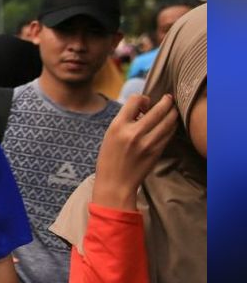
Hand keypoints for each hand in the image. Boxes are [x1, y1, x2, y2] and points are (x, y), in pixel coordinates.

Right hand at [92, 94, 177, 210]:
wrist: (115, 183)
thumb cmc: (109, 160)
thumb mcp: (109, 136)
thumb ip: (124, 121)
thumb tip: (141, 109)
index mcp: (118, 126)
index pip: (135, 100)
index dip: (142, 98)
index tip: (144, 103)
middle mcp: (133, 133)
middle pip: (157, 109)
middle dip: (166, 101)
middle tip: (168, 98)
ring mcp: (147, 143)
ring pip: (168, 120)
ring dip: (172, 112)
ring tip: (173, 109)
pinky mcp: (156, 151)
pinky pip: (169, 133)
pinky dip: (171, 126)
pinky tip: (171, 124)